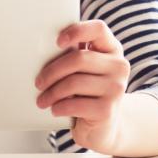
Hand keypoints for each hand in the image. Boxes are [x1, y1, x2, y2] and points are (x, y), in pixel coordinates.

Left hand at [35, 20, 129, 154]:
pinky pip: (75, 104)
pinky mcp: (107, 110)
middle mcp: (119, 66)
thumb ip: (75, 56)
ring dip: (52, 92)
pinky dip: (59, 107)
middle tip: (39, 82)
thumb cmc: (89, 94)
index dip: (76, 31)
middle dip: (52, 71)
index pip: (98, 29)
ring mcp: (116, 88)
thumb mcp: (86, 71)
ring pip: (74, 82)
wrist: (105, 128)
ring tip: (42, 100)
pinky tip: (55, 109)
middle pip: (79, 58)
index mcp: (112, 50)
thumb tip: (45, 48)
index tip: (57, 42)